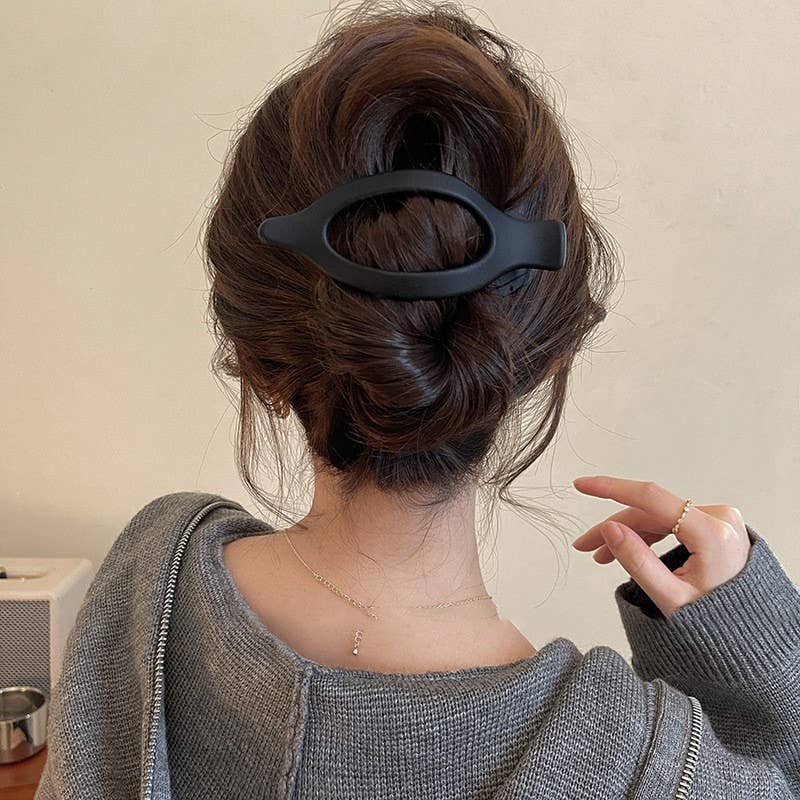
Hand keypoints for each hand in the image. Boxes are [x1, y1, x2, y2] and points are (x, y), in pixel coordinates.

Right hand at [571, 475, 751, 617]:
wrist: (750, 635)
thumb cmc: (718, 623)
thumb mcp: (670, 598)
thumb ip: (637, 561)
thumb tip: (610, 529)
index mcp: (712, 533)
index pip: (651, 498)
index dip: (611, 489)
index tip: (583, 485)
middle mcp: (719, 518)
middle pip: (650, 512)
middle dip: (613, 527)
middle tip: (584, 545)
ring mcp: (720, 519)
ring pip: (658, 517)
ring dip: (627, 531)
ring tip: (601, 554)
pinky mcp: (716, 525)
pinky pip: (671, 522)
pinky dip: (647, 533)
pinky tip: (626, 546)